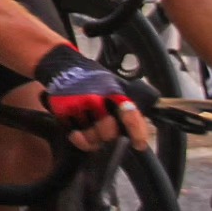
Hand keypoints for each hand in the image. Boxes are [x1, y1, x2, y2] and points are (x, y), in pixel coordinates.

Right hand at [34, 44, 148, 152]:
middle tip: (108, 131)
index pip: (130, 115)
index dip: (137, 132)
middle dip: (110, 135)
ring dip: (95, 139)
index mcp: (113, 91)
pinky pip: (76, 137)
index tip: (139, 144)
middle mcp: (96, 98)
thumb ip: (129, 102)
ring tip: (94, 131)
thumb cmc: (93, 78)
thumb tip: (147, 118)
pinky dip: (81, 140)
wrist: (65, 67)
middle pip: (109, 132)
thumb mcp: (116, 84)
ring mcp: (78, 105)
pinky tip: (82, 134)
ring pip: (93, 137)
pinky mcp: (64, 111)